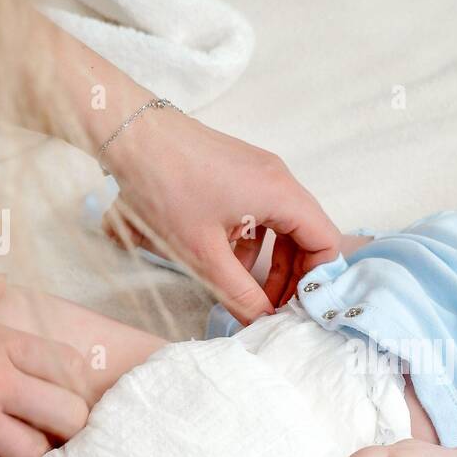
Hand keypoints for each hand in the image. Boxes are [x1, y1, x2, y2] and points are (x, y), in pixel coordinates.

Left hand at [100, 109, 339, 324]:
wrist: (130, 135)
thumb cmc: (165, 188)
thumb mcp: (202, 254)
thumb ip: (239, 294)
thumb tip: (261, 322)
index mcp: (281, 194)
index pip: (326, 242)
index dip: (314, 281)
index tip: (292, 307)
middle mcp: (278, 179)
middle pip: (306, 235)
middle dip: (292, 276)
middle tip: (270, 308)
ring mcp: (259, 172)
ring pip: (283, 226)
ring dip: (271, 262)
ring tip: (247, 292)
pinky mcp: (239, 171)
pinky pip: (261, 212)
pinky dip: (253, 241)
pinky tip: (226, 262)